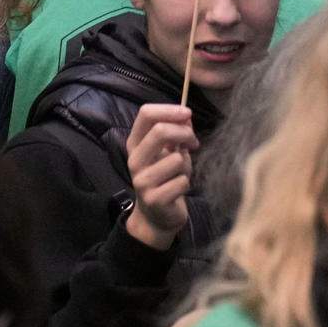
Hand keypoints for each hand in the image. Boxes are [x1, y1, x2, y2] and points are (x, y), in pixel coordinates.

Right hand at [123, 104, 197, 250]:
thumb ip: (175, 133)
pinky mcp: (154, 199)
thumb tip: (186, 116)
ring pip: (176, 159)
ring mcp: (142, 181)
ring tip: (180, 174)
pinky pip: (182, 181)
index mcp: (135, 144)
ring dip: (186, 165)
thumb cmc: (165, 177)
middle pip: (160, 132)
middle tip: (193, 142)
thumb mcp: (168, 151)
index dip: (169, 110)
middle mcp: (134, 160)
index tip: (186, 114)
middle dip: (184, 133)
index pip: (146, 114)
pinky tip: (178, 189)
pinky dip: (186, 183)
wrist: (156, 216)